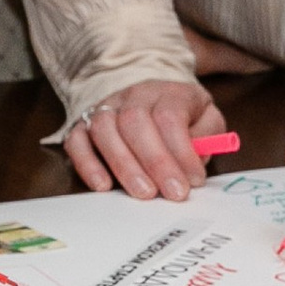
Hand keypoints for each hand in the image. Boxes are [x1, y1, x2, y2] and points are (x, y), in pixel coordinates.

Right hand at [65, 79, 223, 200]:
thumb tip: (196, 160)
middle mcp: (132, 96)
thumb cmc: (182, 116)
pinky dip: (87, 164)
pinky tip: (103, 186)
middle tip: (172, 193)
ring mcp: (104, 108)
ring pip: (104, 129)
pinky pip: (76, 141)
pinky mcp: (83, 125)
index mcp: (167, 92)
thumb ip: (208, 136)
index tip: (194, 180)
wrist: (151, 98)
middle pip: (135, 122)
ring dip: (124, 165)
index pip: (169, 116)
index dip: (182, 151)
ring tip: (143, 193)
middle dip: (155, 162)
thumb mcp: (207, 118)